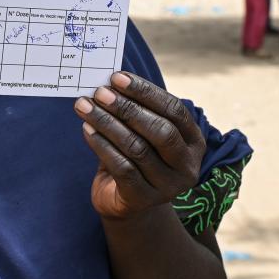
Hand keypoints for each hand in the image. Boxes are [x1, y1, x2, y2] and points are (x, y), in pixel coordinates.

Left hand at [73, 72, 205, 220]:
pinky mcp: (143, 199)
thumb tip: (109, 83)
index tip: (117, 77)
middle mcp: (187, 165)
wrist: (122, 200)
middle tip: (99, 93)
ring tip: (85, 107)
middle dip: (127, 108)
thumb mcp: (140, 132)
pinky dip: (101, 145)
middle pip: (160, 131)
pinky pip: (122, 168)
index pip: (175, 110)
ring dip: (108, 123)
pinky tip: (87, 129)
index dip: (146, 92)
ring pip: (138, 148)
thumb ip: (134, 109)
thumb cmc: (133, 156)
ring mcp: (168, 186)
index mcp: (194, 141)